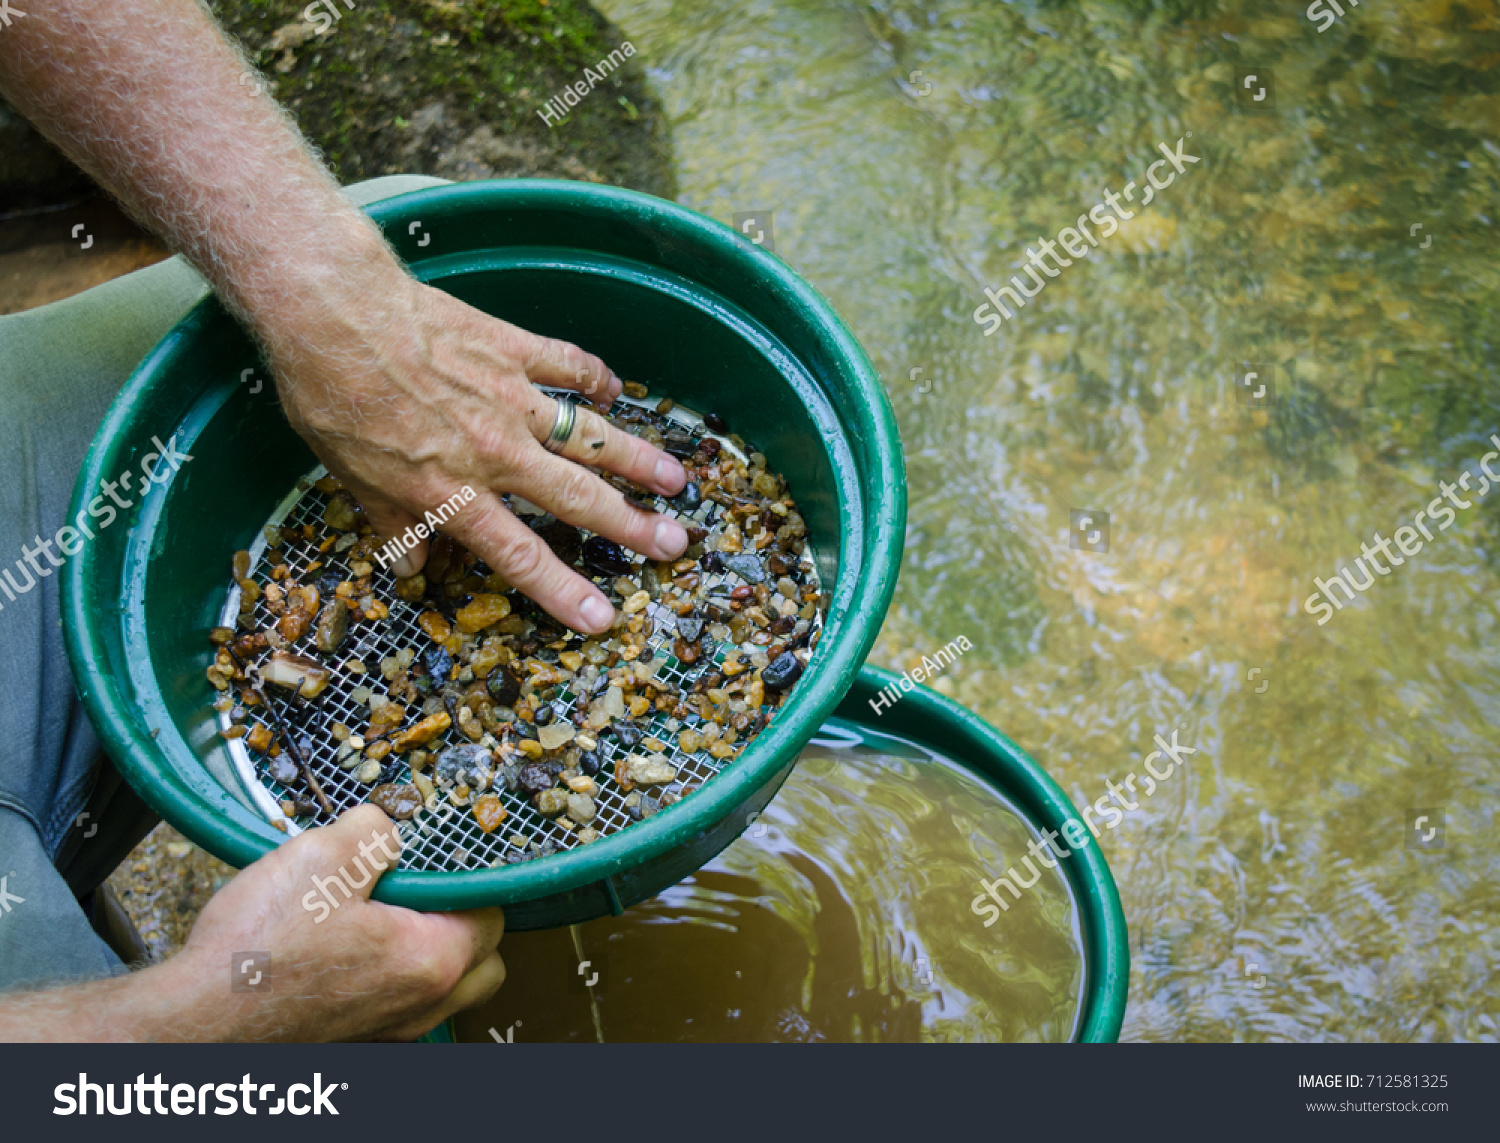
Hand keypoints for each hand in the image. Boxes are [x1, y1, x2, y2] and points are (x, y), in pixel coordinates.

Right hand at [172, 804, 504, 1041]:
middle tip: (418, 890)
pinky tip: (345, 952)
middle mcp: (420, 1008)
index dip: (471, 881)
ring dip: (427, 954)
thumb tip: (388, 830)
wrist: (193, 1024)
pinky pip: (397, 1009)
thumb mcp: (322, 856)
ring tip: (378, 917)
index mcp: (432, 961)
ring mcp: (387, 1033)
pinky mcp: (352, 1043)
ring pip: (440, 992)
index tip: (441, 860)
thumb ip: (375, 831)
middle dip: (463, 924)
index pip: (493, 916)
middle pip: (480, 964)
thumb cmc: (258, 952)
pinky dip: (387, 981)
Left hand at [267, 269, 689, 634]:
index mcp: (453, 492)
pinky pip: (566, 364)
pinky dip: (595, 376)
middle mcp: (495, 452)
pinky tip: (617, 389)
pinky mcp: (511, 348)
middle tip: (675, 544)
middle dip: (632, 526)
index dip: (564, 591)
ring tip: (676, 479)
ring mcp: (510, 398)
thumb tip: (411, 566)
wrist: (336, 314)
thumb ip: (392, 524)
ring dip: (635, 459)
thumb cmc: (332, 399)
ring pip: (588, 434)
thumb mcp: (351, 478)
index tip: (604, 616)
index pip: (521, 554)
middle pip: (578, 498)